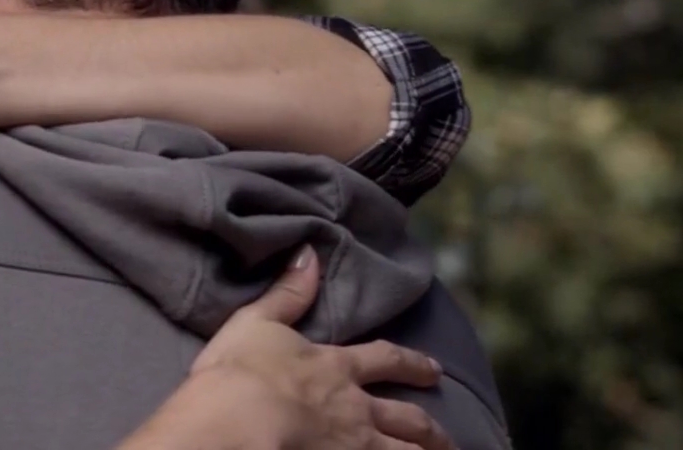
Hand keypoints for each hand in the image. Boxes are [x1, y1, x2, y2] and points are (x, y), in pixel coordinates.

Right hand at [119, 247, 454, 449]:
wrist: (236, 420)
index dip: (411, 363)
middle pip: (406, 417)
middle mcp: (355, 407)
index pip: (385, 359)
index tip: (433, 369)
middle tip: (446, 435)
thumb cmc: (239, 372)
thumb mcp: (255, 322)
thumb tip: (309, 253)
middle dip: (429, 426)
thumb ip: (287, 292)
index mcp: (336, 366)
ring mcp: (356, 444)